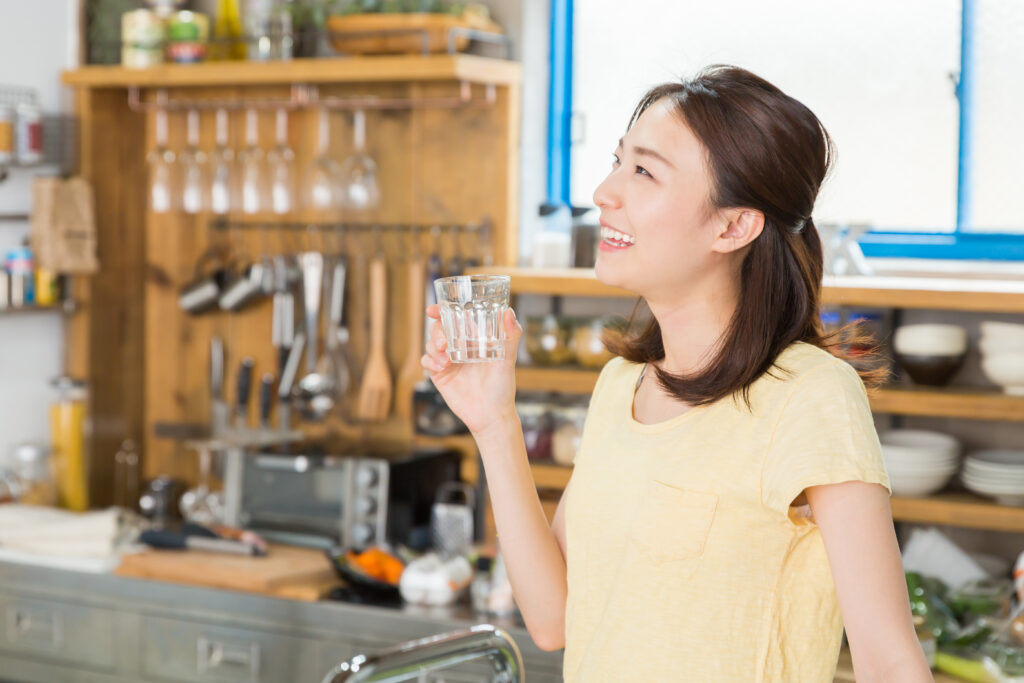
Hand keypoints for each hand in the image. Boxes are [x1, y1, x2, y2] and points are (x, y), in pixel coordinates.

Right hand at [421, 304, 521, 434]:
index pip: (455, 318)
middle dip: (437, 332)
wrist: (491, 415)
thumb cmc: (502, 387)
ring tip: (445, 359)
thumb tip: (509, 311)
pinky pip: (426, 362)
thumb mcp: (508, 360)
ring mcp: (448, 361)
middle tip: (444, 342)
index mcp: (474, 339)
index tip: (434, 309)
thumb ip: (510, 336)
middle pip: (439, 329)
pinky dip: (429, 361)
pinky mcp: (439, 375)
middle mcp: (460, 347)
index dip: (442, 311)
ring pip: (430, 344)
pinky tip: (440, 367)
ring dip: (433, 347)